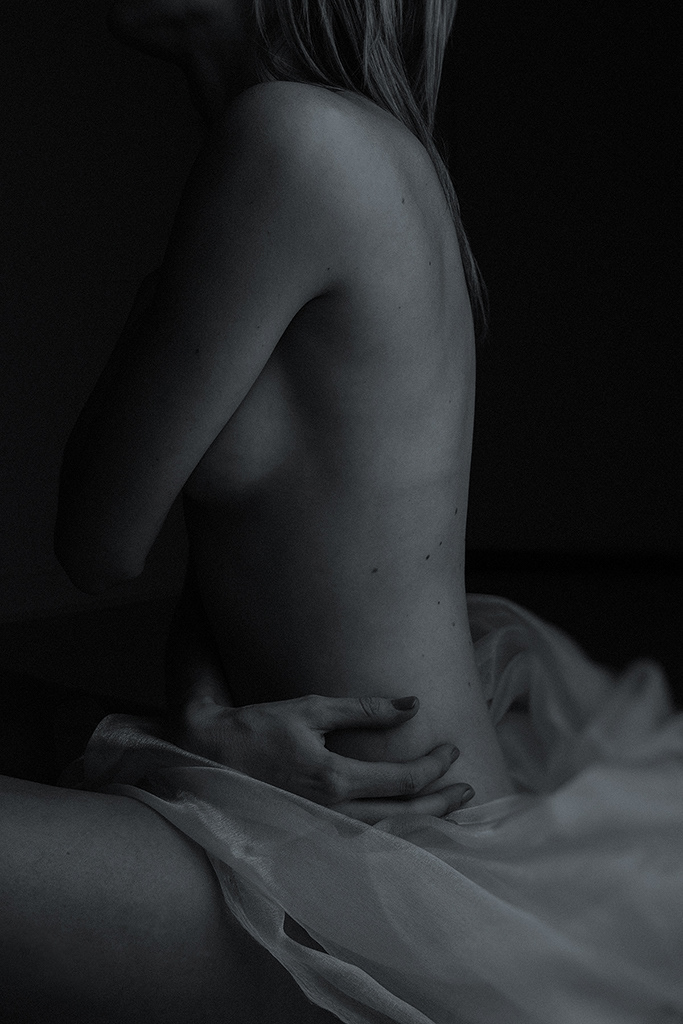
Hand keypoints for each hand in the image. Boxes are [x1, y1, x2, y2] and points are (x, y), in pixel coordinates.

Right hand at [174, 692, 473, 824]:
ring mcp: (320, 833)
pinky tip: (407, 830)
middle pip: (405, 816)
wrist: (203, 761)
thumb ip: (365, 709)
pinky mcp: (310, 839)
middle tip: (469, 790)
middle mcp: (332, 814)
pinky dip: (394, 839)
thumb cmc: (256, 728)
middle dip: (442, 802)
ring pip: (387, 838)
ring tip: (450, 813)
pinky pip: (363, 846)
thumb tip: (412, 704)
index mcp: (335, 780)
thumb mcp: (311, 708)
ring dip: (424, 825)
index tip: (452, 748)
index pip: (403, 780)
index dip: (434, 765)